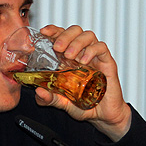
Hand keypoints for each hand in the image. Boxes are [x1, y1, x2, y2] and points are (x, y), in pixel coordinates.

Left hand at [38, 24, 131, 140]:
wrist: (103, 115)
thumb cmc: (84, 105)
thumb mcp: (62, 103)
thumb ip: (50, 98)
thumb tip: (38, 91)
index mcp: (69, 58)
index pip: (61, 35)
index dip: (53, 30)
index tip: (44, 32)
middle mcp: (82, 53)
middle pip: (75, 30)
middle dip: (65, 35)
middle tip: (58, 47)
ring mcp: (95, 57)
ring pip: (88, 35)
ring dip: (77, 42)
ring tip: (69, 55)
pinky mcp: (107, 62)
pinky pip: (101, 48)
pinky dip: (92, 51)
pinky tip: (84, 61)